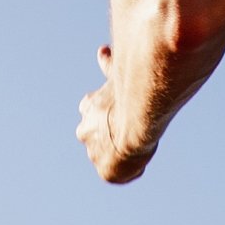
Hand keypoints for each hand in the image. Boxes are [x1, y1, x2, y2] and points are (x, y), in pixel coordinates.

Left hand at [76, 46, 152, 183]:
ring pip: (108, 156)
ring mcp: (94, 153)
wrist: (136, 120)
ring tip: (136, 147)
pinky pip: (119, 174)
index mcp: (88, 108)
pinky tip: (140, 159)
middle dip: (110, 136)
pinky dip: (130, 169)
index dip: (106, 113)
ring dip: (120, 153)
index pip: (91, 111)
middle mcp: (85, 131)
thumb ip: (108, 65)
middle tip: (129, 132)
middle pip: (97, 137)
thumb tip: (102, 50)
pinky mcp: (106, 172)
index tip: (120, 111)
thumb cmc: (129, 94)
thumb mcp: (117, 74)